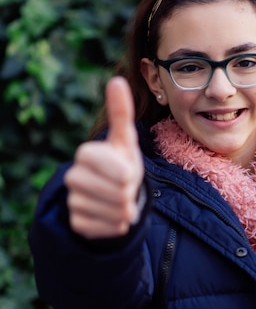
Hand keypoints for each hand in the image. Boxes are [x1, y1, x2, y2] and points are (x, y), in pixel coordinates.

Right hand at [64, 76, 143, 238]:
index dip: (127, 173)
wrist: (113, 197)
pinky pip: (107, 228)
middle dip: (130, 192)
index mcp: (85, 154)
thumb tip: (117, 79)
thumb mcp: (126, 141)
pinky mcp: (76, 223)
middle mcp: (73, 177)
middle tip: (124, 188)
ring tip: (120, 202)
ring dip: (125, 210)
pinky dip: (117, 225)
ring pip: (114, 212)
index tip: (127, 172)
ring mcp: (72, 201)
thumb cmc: (121, 165)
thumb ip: (121, 113)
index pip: (116, 169)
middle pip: (118, 192)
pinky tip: (112, 216)